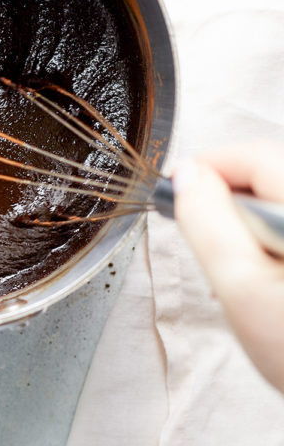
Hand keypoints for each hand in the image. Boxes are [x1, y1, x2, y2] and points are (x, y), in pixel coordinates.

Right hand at [173, 141, 283, 392]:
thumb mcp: (241, 290)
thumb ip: (208, 224)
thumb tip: (186, 177)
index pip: (256, 155)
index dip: (208, 165)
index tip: (174, 187)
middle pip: (273, 176)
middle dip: (232, 201)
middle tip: (209, 244)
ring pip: (281, 204)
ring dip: (254, 226)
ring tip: (246, 276)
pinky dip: (275, 244)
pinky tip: (274, 285)